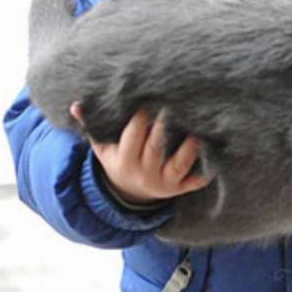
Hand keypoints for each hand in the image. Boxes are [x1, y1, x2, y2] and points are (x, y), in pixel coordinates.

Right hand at [70, 104, 210, 205]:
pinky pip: (195, 181)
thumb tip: (75, 105)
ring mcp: (164, 182)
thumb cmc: (118, 159)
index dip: (141, 118)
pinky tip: (216, 154)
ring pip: (179, 163)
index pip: (133, 136)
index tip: (149, 98)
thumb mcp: (102, 147)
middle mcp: (145, 172)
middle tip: (177, 102)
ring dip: (190, 146)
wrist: (131, 194)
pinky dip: (205, 171)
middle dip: (166, 126)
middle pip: (156, 146)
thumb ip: (91, 126)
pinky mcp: (180, 188)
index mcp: (125, 160)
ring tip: (198, 126)